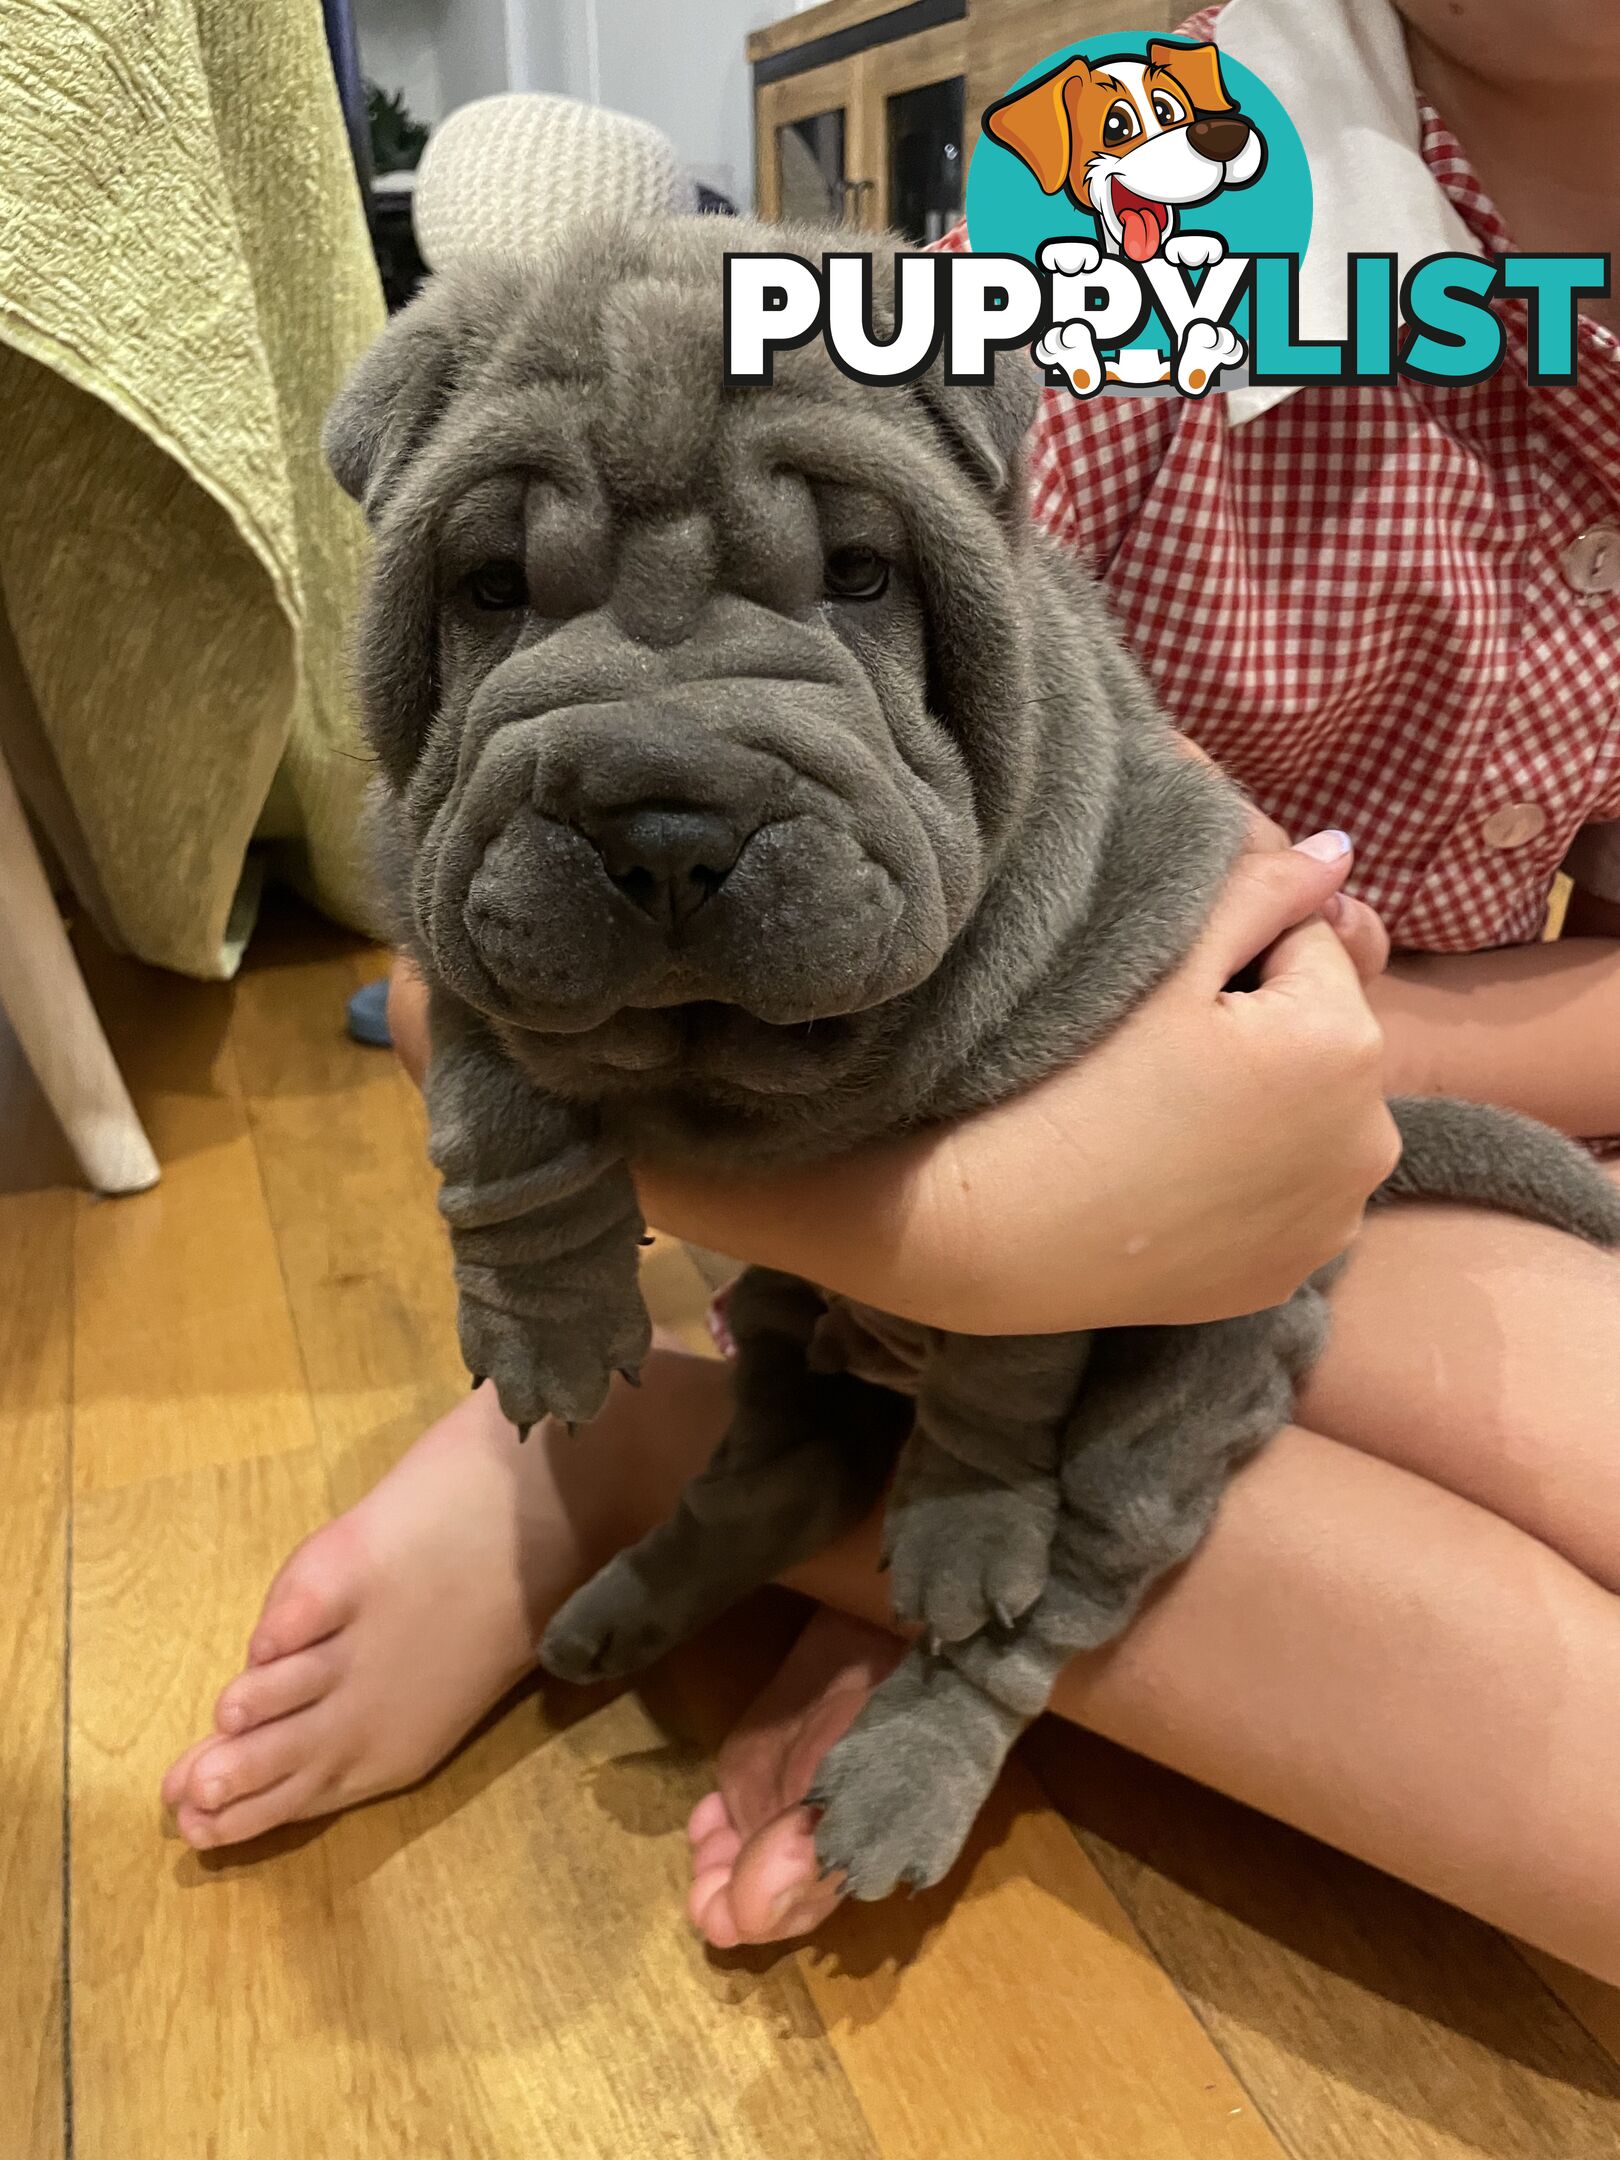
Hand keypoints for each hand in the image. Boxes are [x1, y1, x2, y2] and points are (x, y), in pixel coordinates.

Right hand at [639, 836, 1400, 1333]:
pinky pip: (1289, 1197)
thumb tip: (1340, 852)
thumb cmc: (1070, 1080)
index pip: (1310, 946)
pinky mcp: (1291, 1275)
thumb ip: (1263, 890)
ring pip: (1311, 1120)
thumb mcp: (1164, 965)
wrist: (992, 1233)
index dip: (1235, 957)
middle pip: (1322, 1037)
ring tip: (1163, 1116)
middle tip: (1156, 1058)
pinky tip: (1174, 1178)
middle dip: (1266, 1028)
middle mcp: (1369, 1138)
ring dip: (1268, 1105)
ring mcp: (1332, 1220)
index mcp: (1347, 1043)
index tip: (1160, 997)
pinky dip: (1250, 1181)